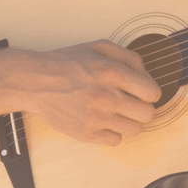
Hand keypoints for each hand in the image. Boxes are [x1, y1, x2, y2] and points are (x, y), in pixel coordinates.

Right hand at [21, 39, 161, 146]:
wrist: (35, 81)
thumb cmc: (68, 63)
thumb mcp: (100, 47)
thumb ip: (129, 58)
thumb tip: (147, 76)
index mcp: (111, 73)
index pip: (152, 93)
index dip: (151, 92)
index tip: (143, 92)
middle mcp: (105, 96)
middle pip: (147, 114)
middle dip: (143, 108)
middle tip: (132, 103)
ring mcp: (95, 117)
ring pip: (134, 130)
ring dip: (129, 121)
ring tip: (117, 112)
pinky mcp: (85, 134)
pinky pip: (115, 141)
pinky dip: (113, 133)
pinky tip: (103, 121)